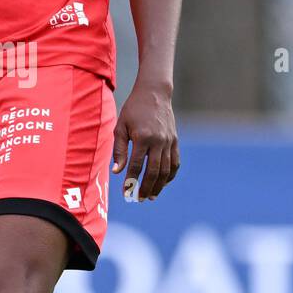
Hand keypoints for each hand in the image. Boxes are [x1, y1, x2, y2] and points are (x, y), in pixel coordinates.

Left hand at [111, 82, 178, 200]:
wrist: (154, 93)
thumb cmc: (133, 109)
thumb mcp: (121, 126)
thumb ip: (119, 149)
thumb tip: (117, 171)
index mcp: (142, 137)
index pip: (136, 165)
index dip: (131, 181)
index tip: (126, 193)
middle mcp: (158, 141)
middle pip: (153, 171)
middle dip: (146, 188)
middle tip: (139, 199)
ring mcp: (169, 141)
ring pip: (166, 170)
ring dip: (159, 185)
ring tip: (151, 196)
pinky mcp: (175, 141)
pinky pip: (175, 162)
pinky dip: (170, 175)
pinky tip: (163, 183)